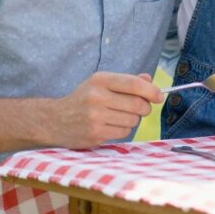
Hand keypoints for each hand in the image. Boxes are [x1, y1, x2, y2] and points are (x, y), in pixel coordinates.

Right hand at [46, 72, 162, 148]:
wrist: (55, 120)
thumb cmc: (83, 99)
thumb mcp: (101, 83)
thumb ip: (127, 81)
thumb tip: (150, 82)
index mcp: (100, 80)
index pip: (133, 84)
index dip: (151, 91)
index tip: (159, 96)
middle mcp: (97, 97)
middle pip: (137, 104)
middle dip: (144, 108)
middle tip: (140, 108)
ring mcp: (95, 117)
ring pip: (133, 120)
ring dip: (132, 119)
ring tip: (119, 116)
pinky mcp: (95, 134)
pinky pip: (124, 132)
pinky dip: (123, 129)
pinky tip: (111, 125)